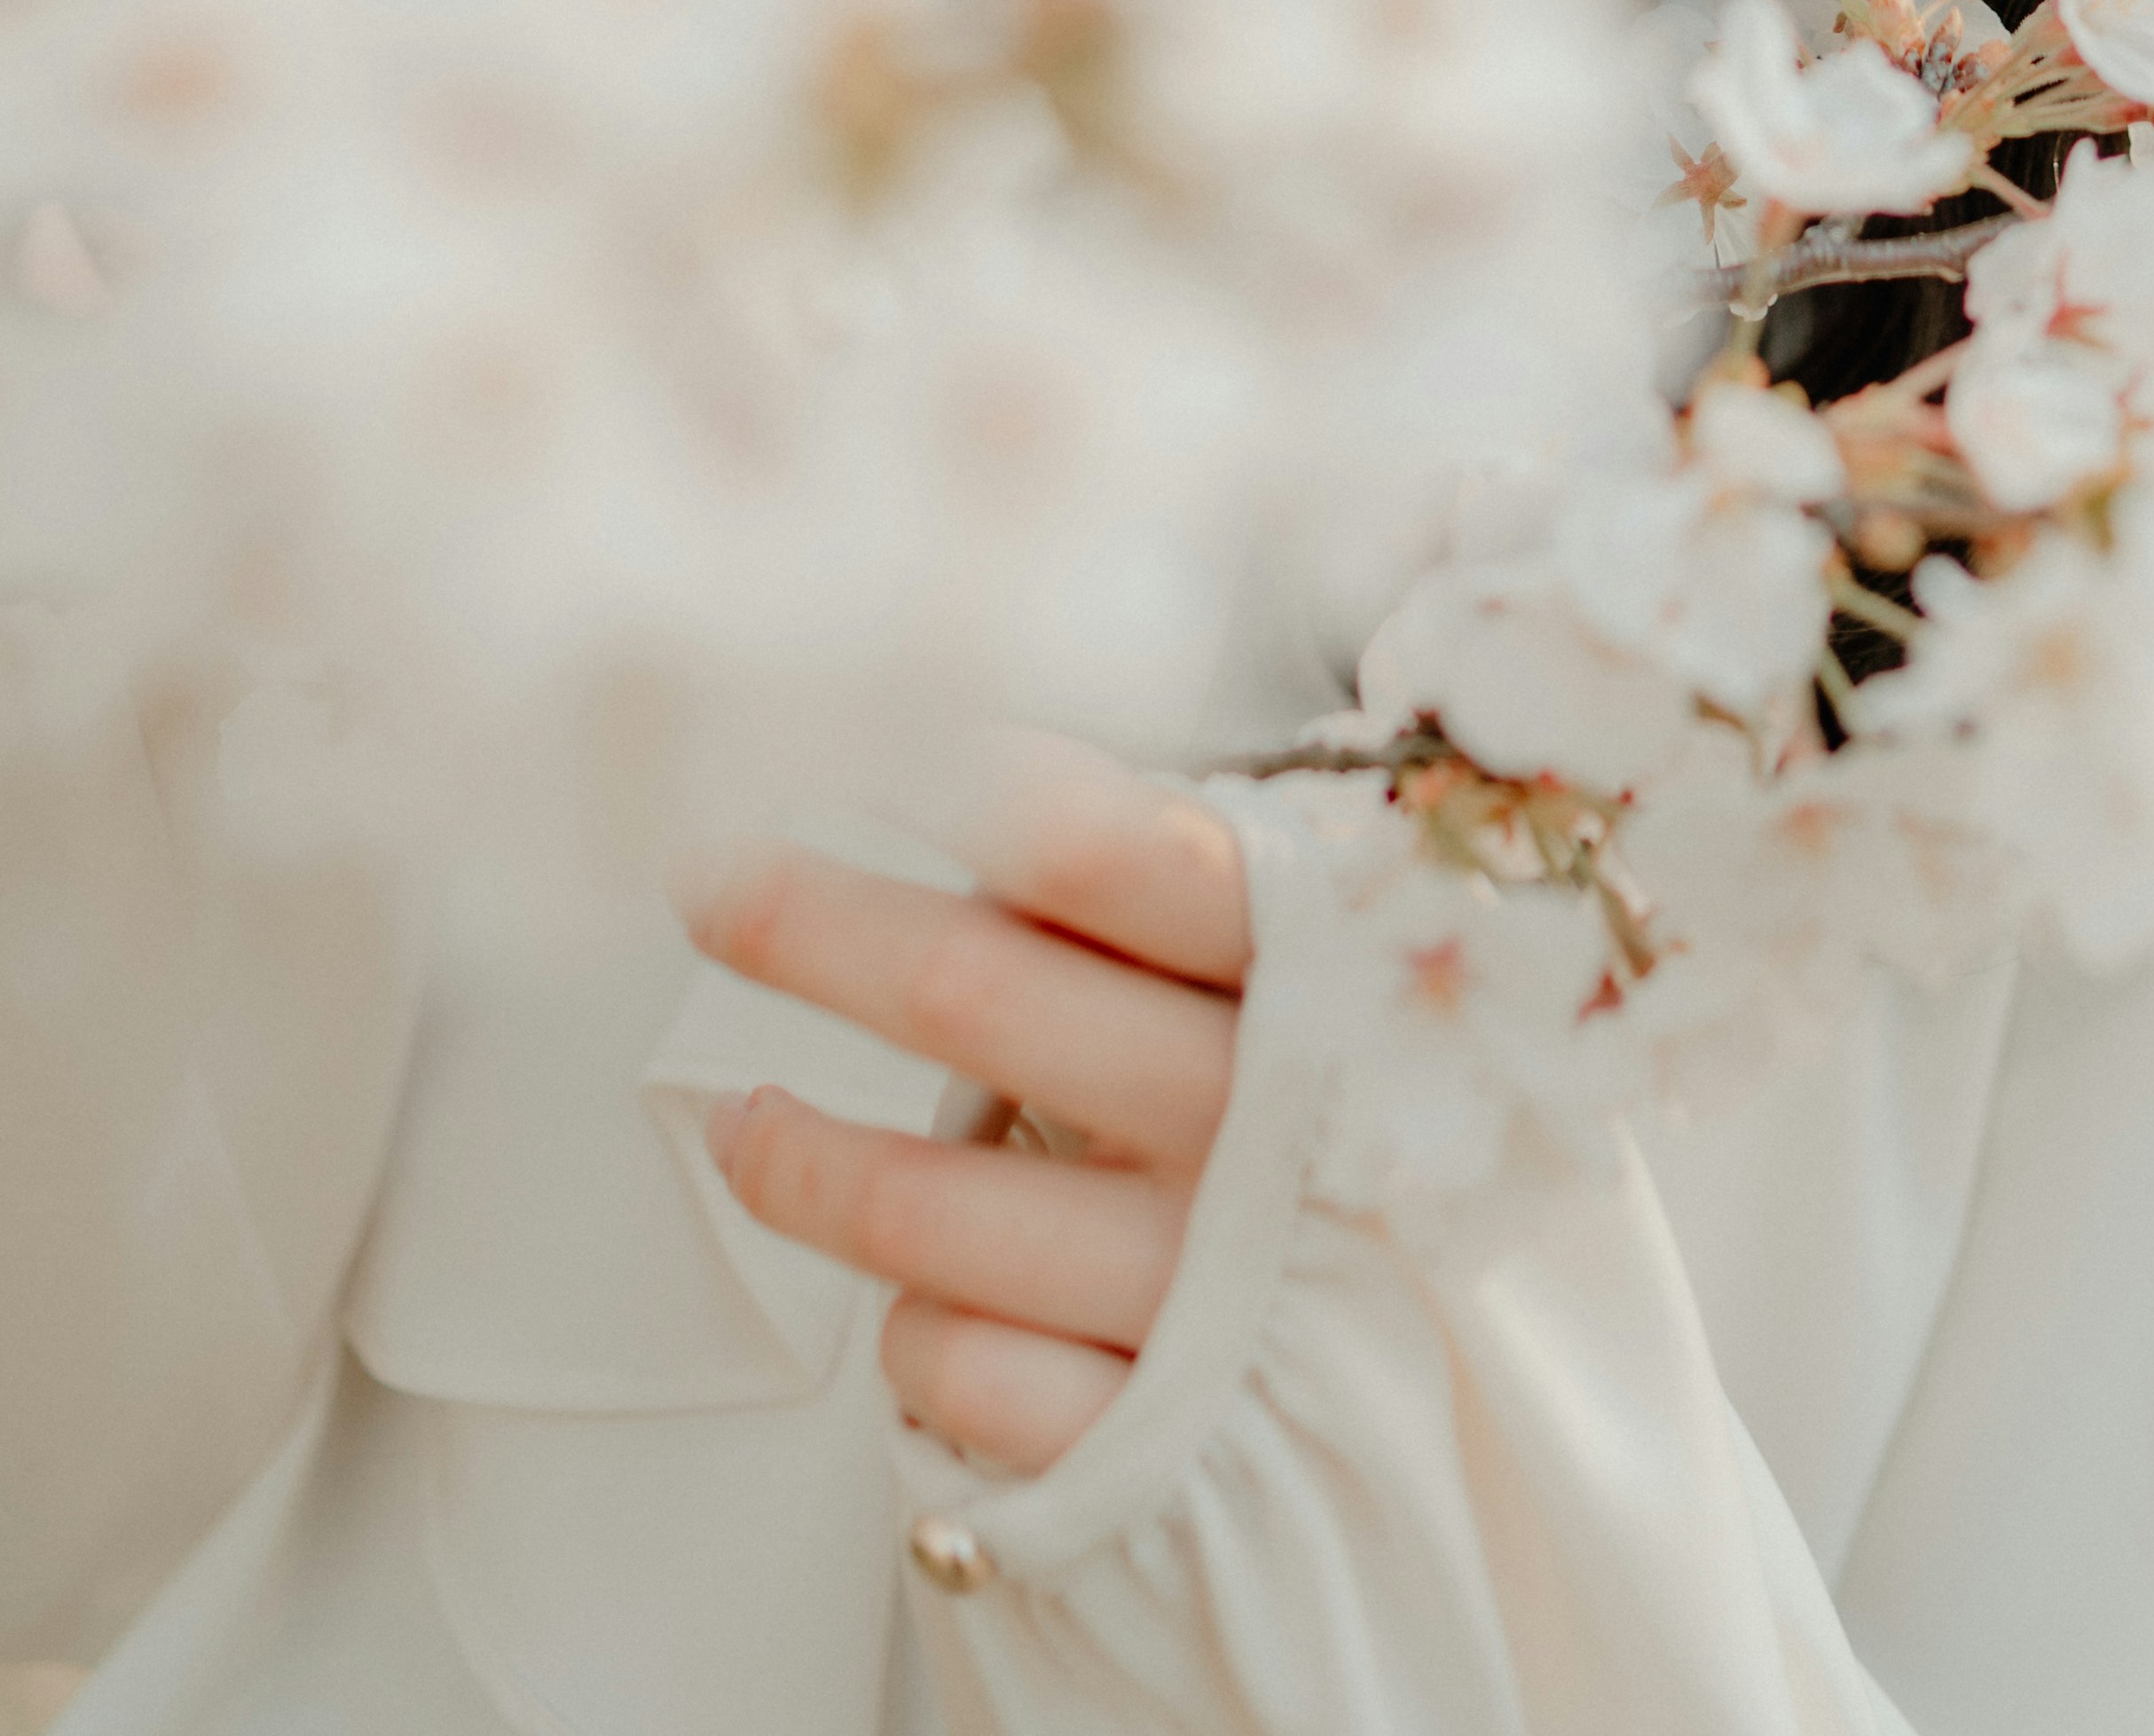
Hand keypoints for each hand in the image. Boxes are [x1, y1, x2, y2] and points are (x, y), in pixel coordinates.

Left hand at [683, 734, 1251, 1476]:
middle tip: (704, 880)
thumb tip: (965, 774)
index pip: (1122, 853)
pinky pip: (949, 1364)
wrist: (1426, 1392)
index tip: (852, 732)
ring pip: (913, 1203)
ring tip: (747, 1123)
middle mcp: (1261, 1128)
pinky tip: (940, 1298)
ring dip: (792, 1157)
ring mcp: (1203, 1295)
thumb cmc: (1324, 1140)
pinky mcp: (1144, 1445)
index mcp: (1312, 983)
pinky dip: (919, 1329)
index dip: (973, 787)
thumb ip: (1162, 897)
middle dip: (806, 922)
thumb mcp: (1304, 991)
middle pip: (971, 992)